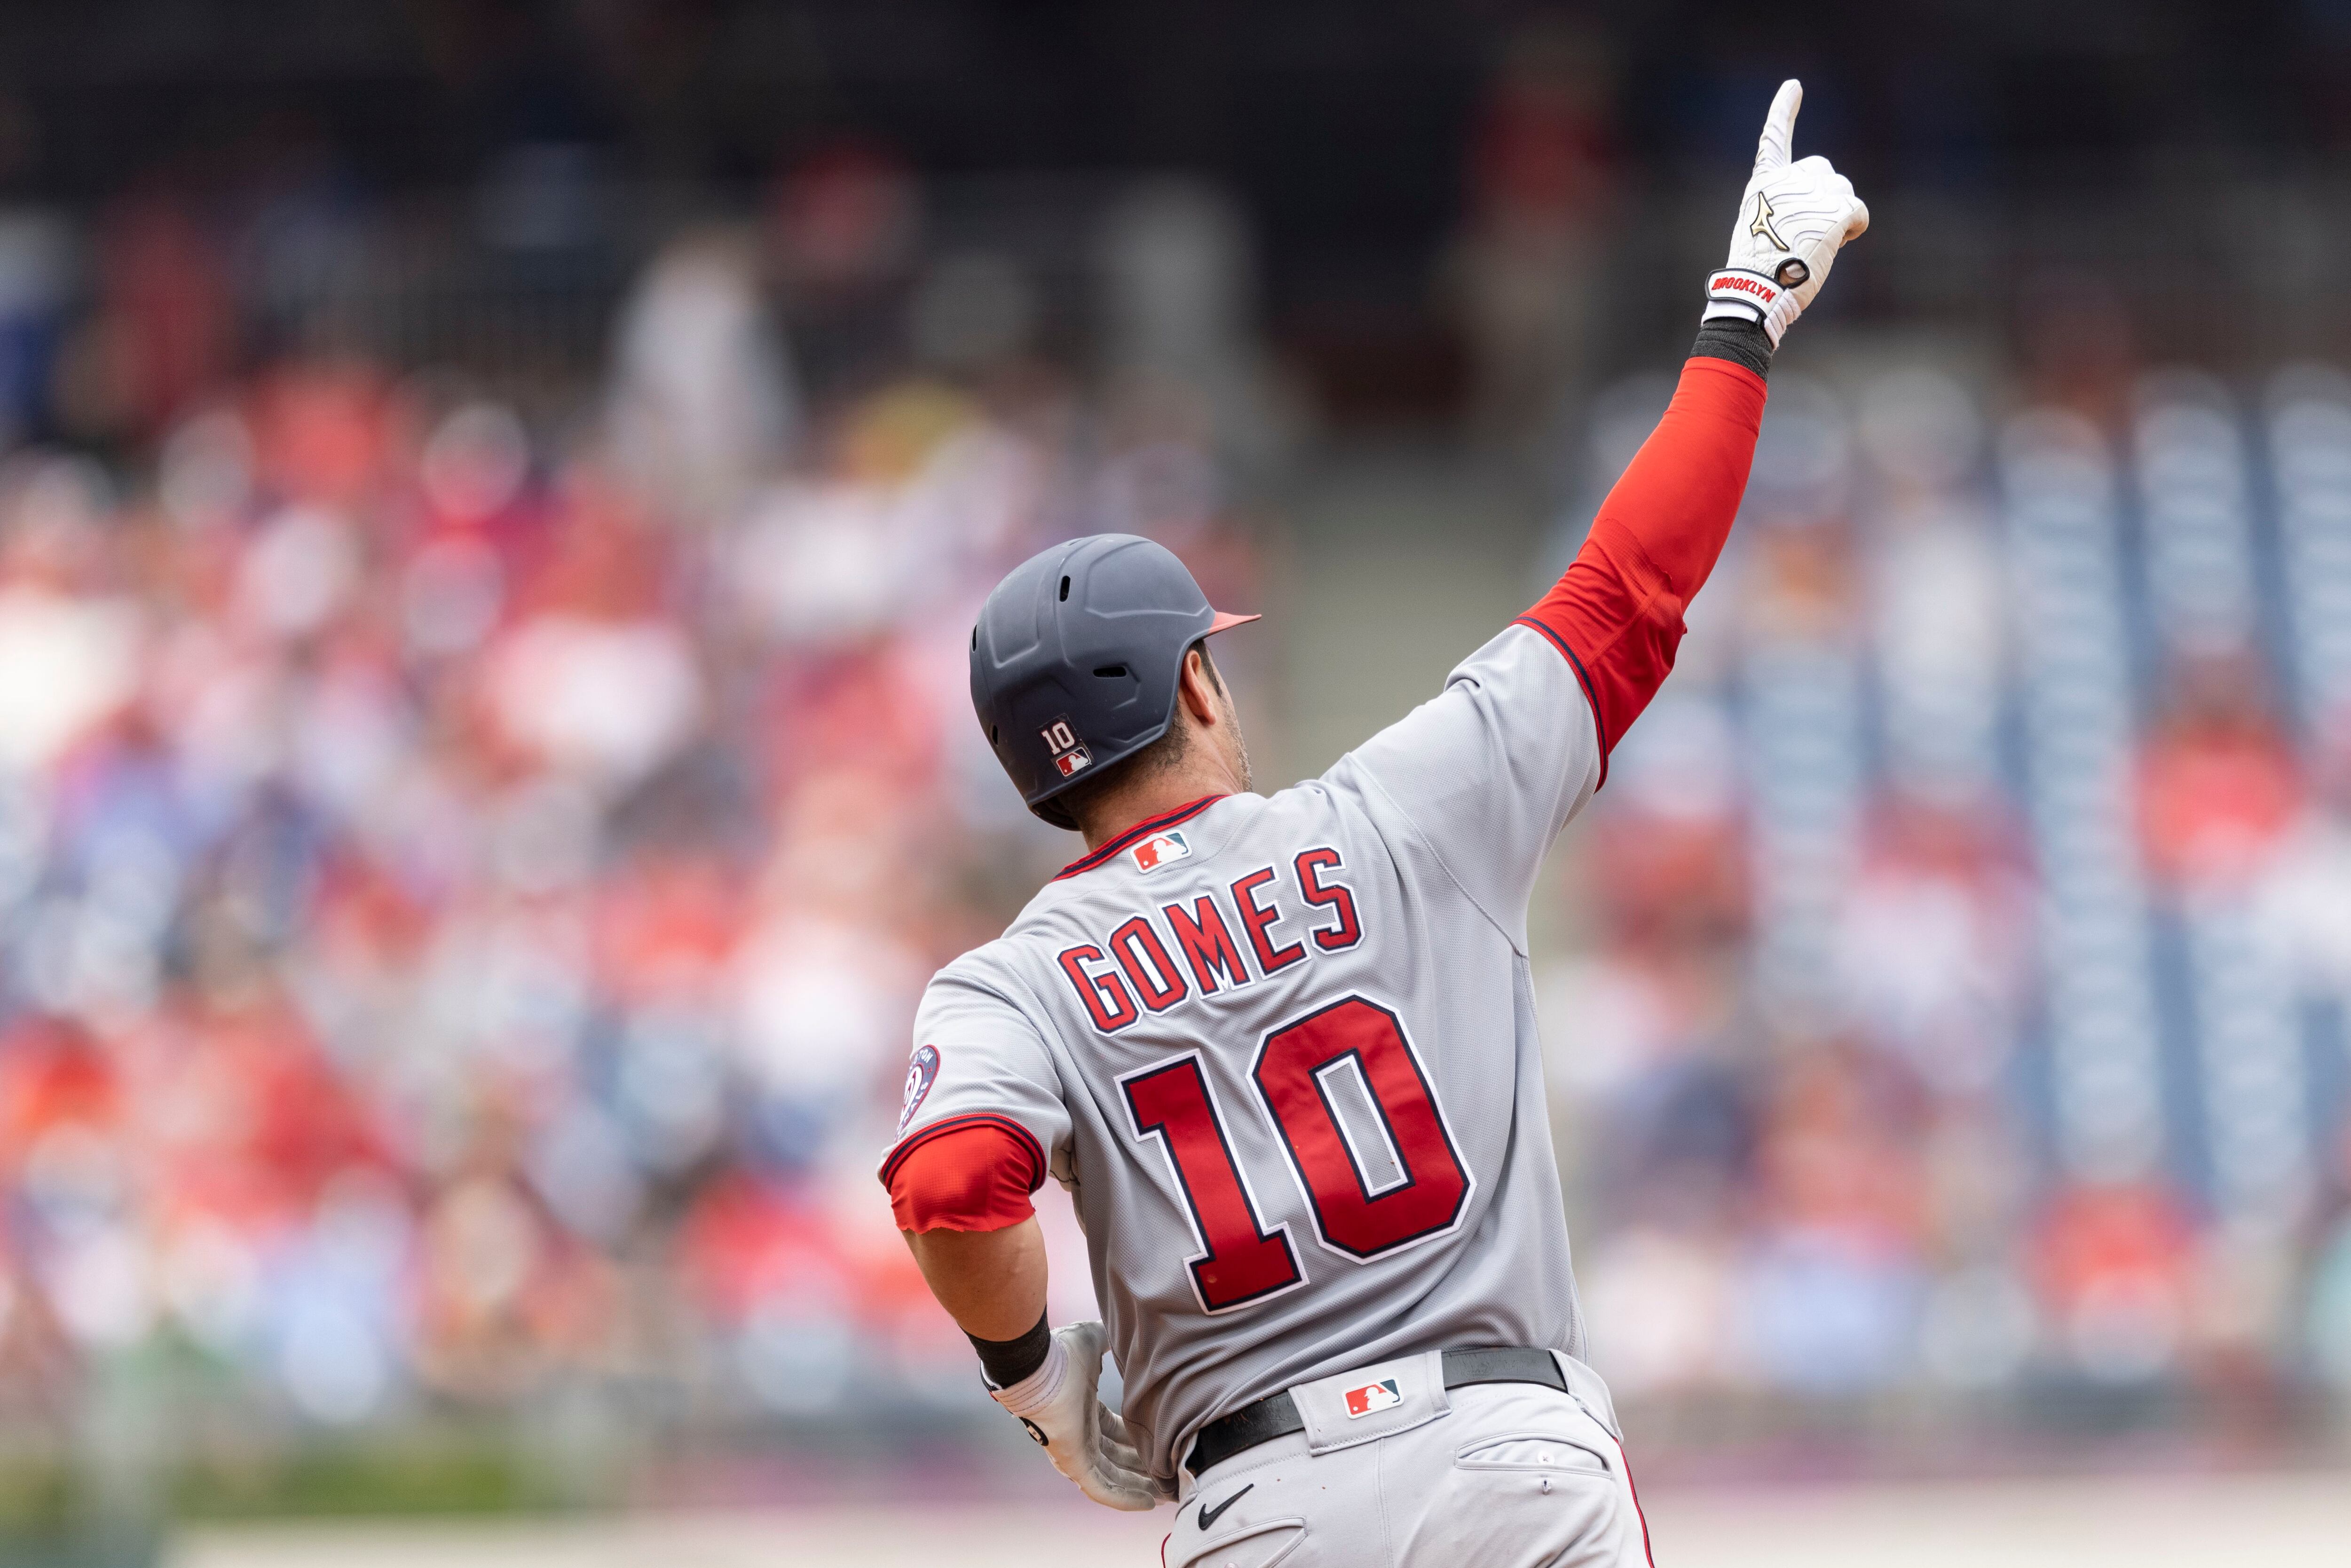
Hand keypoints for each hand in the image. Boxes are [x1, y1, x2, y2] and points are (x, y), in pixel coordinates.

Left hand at [989, 1321, 1160, 1510]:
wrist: (1037, 1366)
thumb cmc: (1061, 1354)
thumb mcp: (1093, 1342)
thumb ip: (1109, 1337)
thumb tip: (1125, 1325)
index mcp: (1086, 1411)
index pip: (1116, 1433)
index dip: (1138, 1441)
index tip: (1162, 1446)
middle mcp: (1081, 1435)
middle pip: (1117, 1459)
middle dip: (1143, 1470)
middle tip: (1170, 1479)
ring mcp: (1076, 1452)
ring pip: (1113, 1478)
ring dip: (1139, 1488)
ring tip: (1167, 1496)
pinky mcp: (1074, 1463)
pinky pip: (1101, 1489)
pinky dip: (1124, 1498)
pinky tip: (1148, 1503)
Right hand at [1702, 80, 1869, 345]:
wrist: (1758, 289)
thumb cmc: (1759, 272)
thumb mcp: (1760, 230)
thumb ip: (1783, 208)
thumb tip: (1820, 215)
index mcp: (1763, 184)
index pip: (1773, 139)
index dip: (1783, 111)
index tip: (1793, 87)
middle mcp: (1787, 179)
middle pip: (1823, 170)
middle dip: (1825, 195)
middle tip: (1808, 232)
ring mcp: (1813, 192)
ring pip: (1843, 190)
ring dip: (1838, 216)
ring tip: (1816, 244)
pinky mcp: (1835, 209)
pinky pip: (1859, 211)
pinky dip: (1854, 229)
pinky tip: (1836, 245)